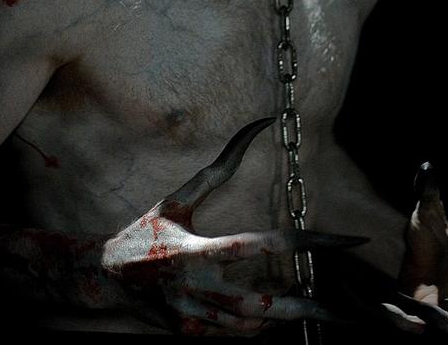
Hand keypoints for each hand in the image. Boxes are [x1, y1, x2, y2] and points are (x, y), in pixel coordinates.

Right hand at [102, 117, 364, 335]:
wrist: (106, 276)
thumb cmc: (145, 229)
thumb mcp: (177, 198)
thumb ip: (219, 166)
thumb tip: (257, 124)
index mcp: (195, 251)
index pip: (260, 245)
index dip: (305, 243)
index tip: (341, 241)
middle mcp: (196, 288)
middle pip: (260, 306)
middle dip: (303, 308)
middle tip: (339, 310)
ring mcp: (192, 317)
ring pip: (249, 328)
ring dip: (283, 319)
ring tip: (314, 310)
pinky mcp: (189, 334)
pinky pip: (231, 337)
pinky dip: (257, 329)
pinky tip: (276, 317)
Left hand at [383, 162, 447, 333]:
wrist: (400, 257)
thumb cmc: (424, 236)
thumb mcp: (427, 211)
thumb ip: (430, 191)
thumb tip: (427, 166)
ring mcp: (446, 307)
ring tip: (444, 312)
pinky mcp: (420, 315)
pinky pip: (420, 327)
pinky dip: (411, 324)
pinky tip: (407, 319)